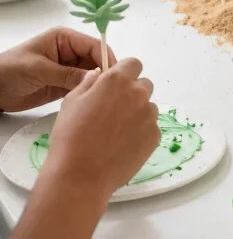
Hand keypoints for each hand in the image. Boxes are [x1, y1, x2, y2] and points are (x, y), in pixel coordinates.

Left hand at [0, 27, 115, 112]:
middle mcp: (71, 52)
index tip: (116, 75)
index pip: (93, 46)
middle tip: (116, 90)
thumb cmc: (12, 70)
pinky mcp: (65, 85)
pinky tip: (97, 103)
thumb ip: (67, 74)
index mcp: (65, 39)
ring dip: (99, 85)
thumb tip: (96, 79)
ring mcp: (69, 69)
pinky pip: (83, 87)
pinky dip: (90, 94)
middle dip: (106, 73)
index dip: (106, 58)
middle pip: (96, 60)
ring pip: (93, 75)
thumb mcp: (39, 69)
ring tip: (109, 98)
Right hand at [42, 57, 159, 200]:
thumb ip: (89, 83)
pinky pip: (151, 127)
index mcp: (117, 80)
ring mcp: (149, 115)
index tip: (116, 85)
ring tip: (117, 133)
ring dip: (137, 113)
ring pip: (148, 107)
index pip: (133, 64)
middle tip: (114, 111)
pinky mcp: (155, 136)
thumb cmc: (70, 136)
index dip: (125, 72)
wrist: (81, 175)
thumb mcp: (71, 101)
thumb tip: (99, 74)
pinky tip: (123, 146)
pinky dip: (141, 133)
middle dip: (132, 92)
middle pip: (144, 85)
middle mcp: (138, 93)